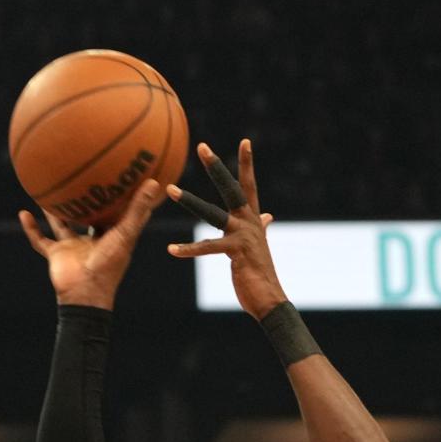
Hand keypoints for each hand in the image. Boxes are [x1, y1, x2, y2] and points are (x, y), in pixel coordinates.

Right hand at [18, 179, 159, 309]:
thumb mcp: (125, 234)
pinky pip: (40, 240)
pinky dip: (31, 229)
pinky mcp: (56, 255)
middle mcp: (91, 241)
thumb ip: (137, 210)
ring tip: (46, 190)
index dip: (117, 198)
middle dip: (84, 200)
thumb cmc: (109, 266)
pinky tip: (23, 212)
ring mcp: (73, 248)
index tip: (119, 177)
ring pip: (61, 224)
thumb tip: (154, 182)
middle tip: (81, 175)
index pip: (115, 213)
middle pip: (87, 216)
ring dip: (53, 211)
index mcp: (111, 237)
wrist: (84, 294)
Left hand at [167, 140, 285, 319]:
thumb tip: (268, 215)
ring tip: (170, 189)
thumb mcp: (259, 245)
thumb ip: (261, 227)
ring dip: (189, 200)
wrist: (270, 299)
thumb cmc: (261, 274)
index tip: (245, 142)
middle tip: (202, 146)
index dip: (247, 164)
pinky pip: (206, 248)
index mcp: (253, 219)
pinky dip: (188, 249)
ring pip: (211, 213)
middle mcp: (249, 223)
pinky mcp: (235, 252)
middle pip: (231, 188)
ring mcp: (243, 236)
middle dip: (216, 167)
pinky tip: (171, 249)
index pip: (249, 185)